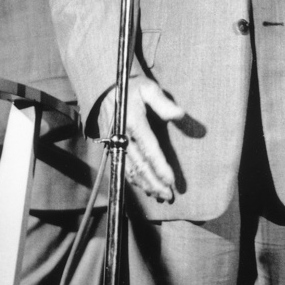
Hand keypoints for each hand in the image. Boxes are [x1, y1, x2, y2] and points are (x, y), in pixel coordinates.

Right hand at [97, 76, 183, 204]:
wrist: (105, 88)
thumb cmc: (132, 88)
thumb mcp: (148, 88)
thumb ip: (163, 103)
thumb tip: (179, 114)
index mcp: (133, 121)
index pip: (149, 150)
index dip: (160, 168)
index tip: (171, 181)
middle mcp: (121, 135)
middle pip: (139, 165)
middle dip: (154, 183)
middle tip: (168, 196)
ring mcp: (114, 142)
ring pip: (129, 170)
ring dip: (144, 184)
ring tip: (159, 196)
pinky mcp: (110, 146)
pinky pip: (122, 167)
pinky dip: (133, 179)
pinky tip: (144, 186)